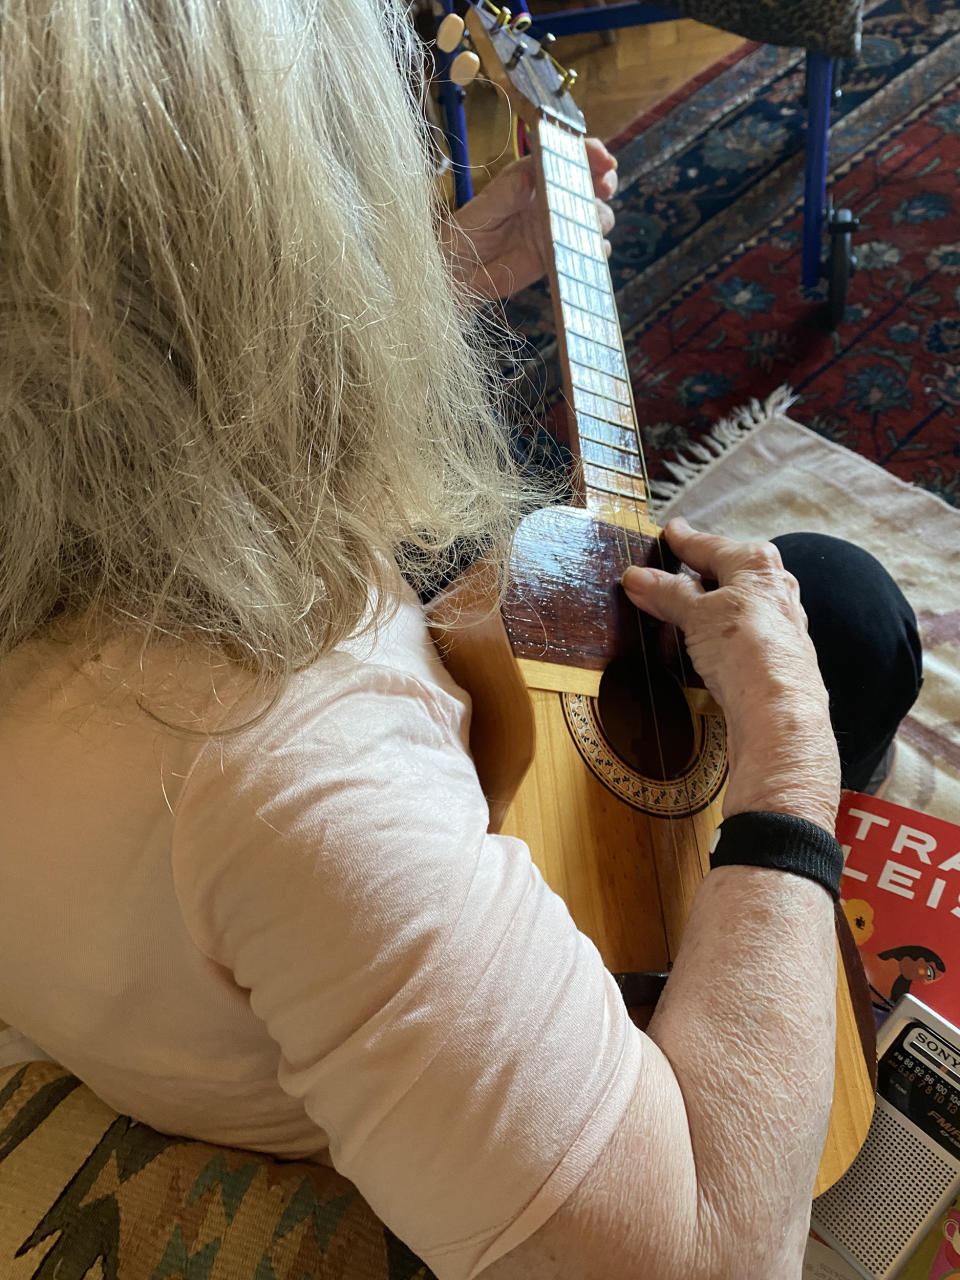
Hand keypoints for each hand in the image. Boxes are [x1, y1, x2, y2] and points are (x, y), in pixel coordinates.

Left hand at [443, 137, 616, 297]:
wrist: (463, 272)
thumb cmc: (468, 232)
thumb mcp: (483, 209)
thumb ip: (505, 194)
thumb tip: (528, 178)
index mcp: (534, 175)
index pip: (568, 155)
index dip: (590, 152)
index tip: (603, 159)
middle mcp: (552, 197)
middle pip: (592, 181)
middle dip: (606, 181)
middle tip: (605, 187)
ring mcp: (560, 226)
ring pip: (597, 215)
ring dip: (601, 217)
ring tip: (592, 224)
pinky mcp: (563, 254)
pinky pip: (590, 248)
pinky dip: (598, 248)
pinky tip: (594, 249)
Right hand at [621, 518, 840, 832]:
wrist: (779, 713)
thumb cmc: (747, 650)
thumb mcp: (696, 613)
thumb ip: (667, 592)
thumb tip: (636, 576)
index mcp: (757, 565)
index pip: (710, 545)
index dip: (684, 539)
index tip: (670, 531)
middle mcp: (774, 589)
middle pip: (726, 574)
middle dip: (695, 574)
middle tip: (665, 572)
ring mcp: (778, 626)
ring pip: (733, 606)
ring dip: (703, 609)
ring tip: (673, 613)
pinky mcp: (773, 659)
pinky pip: (737, 637)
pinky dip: (715, 636)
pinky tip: (701, 647)